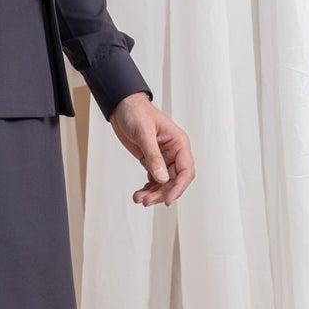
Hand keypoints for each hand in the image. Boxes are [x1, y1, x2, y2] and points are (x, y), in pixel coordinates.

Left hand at [109, 92, 194, 207]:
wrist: (122, 106)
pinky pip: (154, 179)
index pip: (186, 171)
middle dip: (162, 193)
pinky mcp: (151, 160)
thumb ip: (153, 156)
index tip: (168, 200)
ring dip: (153, 193)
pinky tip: (139, 193)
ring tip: (139, 199)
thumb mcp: (144, 134)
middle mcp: (174, 152)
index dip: (179, 187)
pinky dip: (147, 188)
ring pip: (164, 183)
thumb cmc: (136, 112)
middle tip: (146, 201)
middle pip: (174, 181)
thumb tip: (162, 178)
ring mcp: (163, 157)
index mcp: (179, 143)